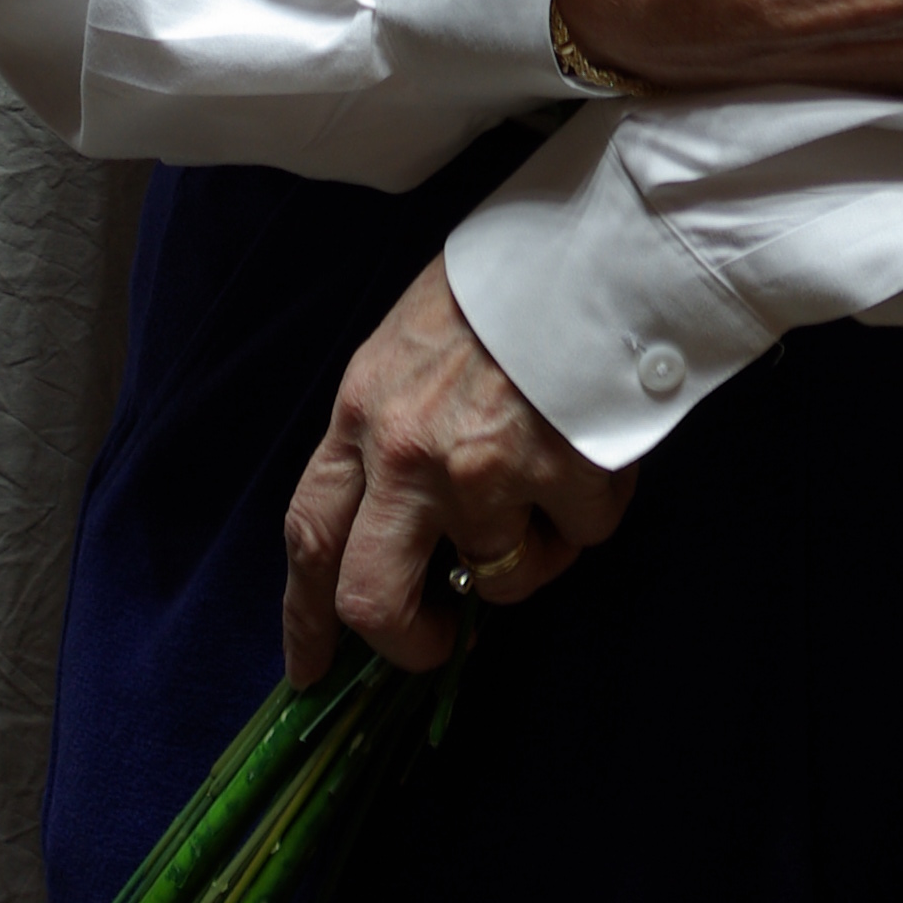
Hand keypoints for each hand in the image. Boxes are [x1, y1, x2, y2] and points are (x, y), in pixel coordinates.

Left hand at [281, 256, 633, 679]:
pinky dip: (593, 511)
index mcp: (361, 412)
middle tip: (440, 637)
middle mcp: (407, 453)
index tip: (313, 667)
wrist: (585, 235)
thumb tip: (402, 535)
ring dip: (531, 550)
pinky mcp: (561, 473)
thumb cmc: (498, 283)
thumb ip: (389, 435)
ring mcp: (484, 470)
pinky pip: (580, 539)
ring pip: (498, 579)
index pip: (308, 535)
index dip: (306, 616)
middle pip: (373, 600)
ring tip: (550, 484)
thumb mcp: (406, 349)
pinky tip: (596, 452)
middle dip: (408, 642)